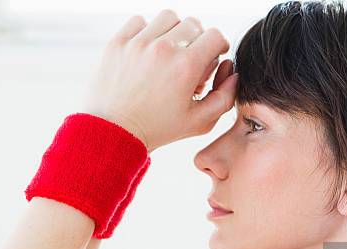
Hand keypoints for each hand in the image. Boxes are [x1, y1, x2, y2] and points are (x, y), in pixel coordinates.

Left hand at [81, 10, 238, 152]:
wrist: (113, 132)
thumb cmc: (158, 129)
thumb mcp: (200, 122)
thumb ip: (225, 96)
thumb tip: (233, 73)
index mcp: (186, 67)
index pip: (215, 35)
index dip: (219, 46)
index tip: (213, 57)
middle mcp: (163, 49)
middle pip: (193, 23)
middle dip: (198, 40)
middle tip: (190, 60)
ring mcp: (138, 43)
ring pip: (168, 18)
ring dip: (174, 32)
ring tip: (170, 53)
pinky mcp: (118, 43)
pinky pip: (140, 21)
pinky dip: (148, 32)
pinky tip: (149, 52)